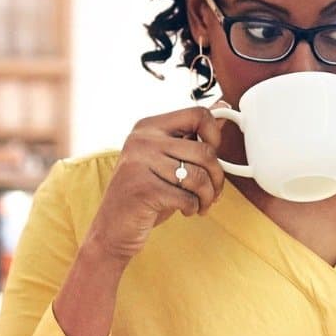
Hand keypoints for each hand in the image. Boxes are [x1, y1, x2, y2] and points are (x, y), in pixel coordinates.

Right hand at [83, 105, 230, 262]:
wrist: (113, 228)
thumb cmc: (146, 193)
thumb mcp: (168, 160)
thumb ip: (191, 136)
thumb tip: (222, 107)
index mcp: (149, 127)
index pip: (198, 114)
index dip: (214, 136)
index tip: (211, 156)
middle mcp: (142, 140)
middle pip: (205, 151)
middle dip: (217, 178)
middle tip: (212, 193)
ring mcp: (140, 164)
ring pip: (199, 177)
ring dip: (207, 197)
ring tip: (200, 204)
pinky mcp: (142, 190)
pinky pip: (187, 197)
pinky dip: (193, 208)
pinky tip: (185, 210)